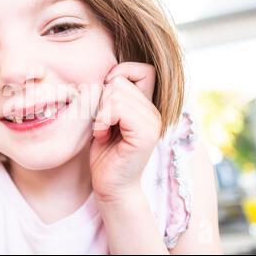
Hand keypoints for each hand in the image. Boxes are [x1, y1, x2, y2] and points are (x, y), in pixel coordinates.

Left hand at [90, 62, 161, 202]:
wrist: (110, 186)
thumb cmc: (104, 153)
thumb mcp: (105, 117)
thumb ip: (112, 96)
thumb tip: (109, 73)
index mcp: (147, 105)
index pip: (143, 69)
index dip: (121, 74)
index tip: (106, 97)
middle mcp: (154, 111)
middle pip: (121, 79)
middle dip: (102, 100)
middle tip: (103, 124)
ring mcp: (153, 122)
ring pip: (116, 93)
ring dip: (100, 113)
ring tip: (103, 131)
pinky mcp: (146, 134)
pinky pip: (118, 108)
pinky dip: (102, 120)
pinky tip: (103, 136)